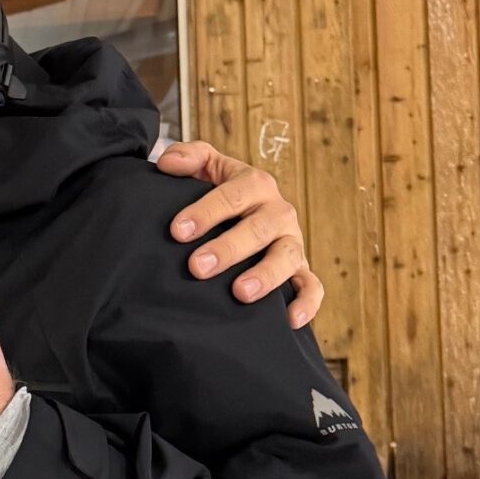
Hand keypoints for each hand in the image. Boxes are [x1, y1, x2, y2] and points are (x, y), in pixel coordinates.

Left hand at [154, 142, 323, 329]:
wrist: (243, 217)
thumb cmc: (220, 195)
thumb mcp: (207, 168)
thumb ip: (190, 158)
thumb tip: (167, 163)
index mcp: (255, 184)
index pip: (233, 195)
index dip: (206, 212)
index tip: (177, 231)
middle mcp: (278, 212)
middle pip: (259, 228)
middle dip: (228, 248)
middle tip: (197, 266)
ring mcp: (291, 242)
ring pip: (287, 257)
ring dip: (265, 275)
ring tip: (239, 293)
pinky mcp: (300, 270)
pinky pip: (312, 286)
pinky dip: (306, 302)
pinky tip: (289, 321)